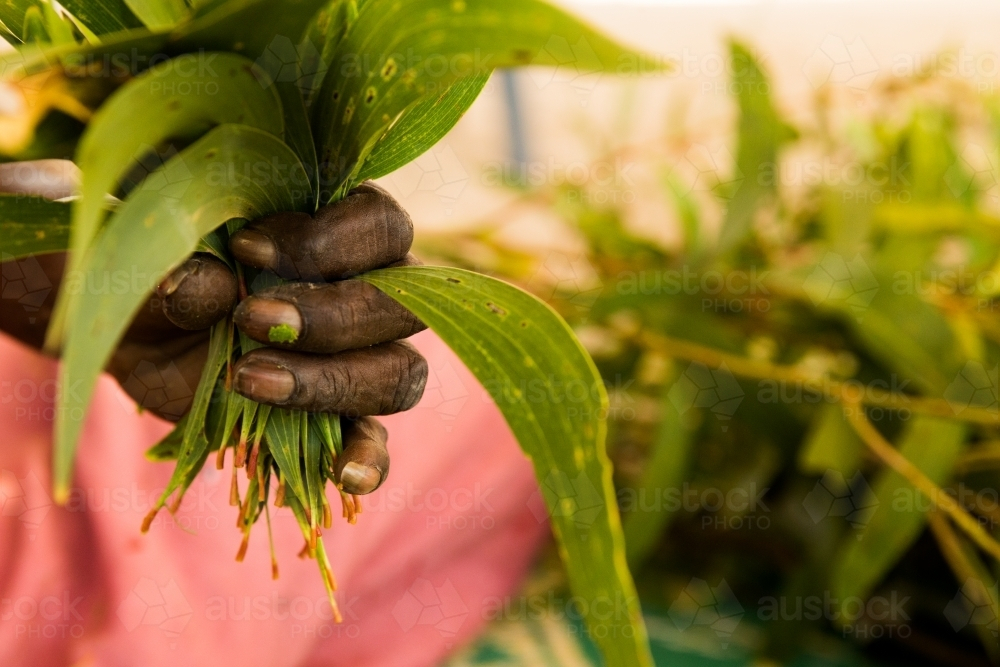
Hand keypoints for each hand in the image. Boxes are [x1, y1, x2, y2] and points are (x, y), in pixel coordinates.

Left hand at [1, 181, 426, 494]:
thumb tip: (205, 285)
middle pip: (400, 306)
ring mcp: (360, 362)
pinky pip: (374, 442)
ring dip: (334, 381)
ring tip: (251, 380)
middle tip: (250, 319)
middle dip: (331, 316)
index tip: (247, 250)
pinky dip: (368, 460)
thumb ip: (188, 264)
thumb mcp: (162, 257)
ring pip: (396, 374)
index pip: (380, 225)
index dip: (330, 240)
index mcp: (342, 230)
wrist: (137, 332)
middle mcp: (368, 293)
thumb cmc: (162, 268)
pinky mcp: (335, 421)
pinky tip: (345, 475)